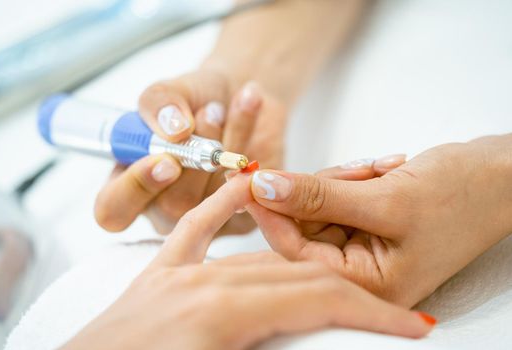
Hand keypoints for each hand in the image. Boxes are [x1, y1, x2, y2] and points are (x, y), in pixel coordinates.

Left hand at [63, 175, 434, 349]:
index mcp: (217, 316)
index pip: (316, 302)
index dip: (371, 313)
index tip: (410, 326)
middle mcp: (202, 285)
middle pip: (299, 278)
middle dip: (354, 294)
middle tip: (396, 313)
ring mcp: (177, 276)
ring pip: (259, 257)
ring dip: (308, 260)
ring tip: (349, 267)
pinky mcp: (157, 277)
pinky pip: (194, 229)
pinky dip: (221, 204)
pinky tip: (243, 183)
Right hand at [94, 69, 285, 234]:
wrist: (235, 97)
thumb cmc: (191, 101)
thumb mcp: (167, 92)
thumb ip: (159, 103)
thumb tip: (174, 129)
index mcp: (128, 186)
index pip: (115, 210)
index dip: (137, 189)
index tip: (165, 158)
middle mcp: (163, 209)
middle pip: (173, 207)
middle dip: (195, 156)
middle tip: (210, 112)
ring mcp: (203, 216)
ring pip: (215, 196)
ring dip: (227, 140)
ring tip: (229, 103)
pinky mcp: (242, 213)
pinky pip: (246, 187)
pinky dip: (251, 142)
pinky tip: (250, 108)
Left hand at [247, 135, 511, 306]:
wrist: (500, 176)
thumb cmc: (464, 196)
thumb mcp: (387, 198)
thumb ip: (320, 196)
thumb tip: (265, 187)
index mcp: (368, 285)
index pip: (296, 252)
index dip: (271, 213)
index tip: (251, 178)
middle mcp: (360, 272)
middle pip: (303, 228)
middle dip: (318, 191)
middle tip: (350, 170)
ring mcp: (362, 245)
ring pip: (316, 208)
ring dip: (338, 181)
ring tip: (380, 170)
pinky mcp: (364, 222)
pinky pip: (334, 198)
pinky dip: (349, 179)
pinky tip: (381, 171)